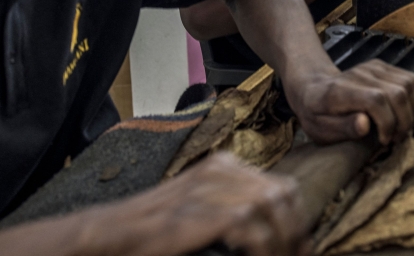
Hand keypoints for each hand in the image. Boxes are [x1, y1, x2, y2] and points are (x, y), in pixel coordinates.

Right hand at [82, 152, 309, 255]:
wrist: (113, 234)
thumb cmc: (153, 230)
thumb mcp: (198, 209)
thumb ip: (231, 210)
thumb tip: (272, 233)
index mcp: (223, 166)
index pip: (280, 185)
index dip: (296, 218)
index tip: (300, 247)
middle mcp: (222, 169)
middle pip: (283, 194)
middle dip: (296, 230)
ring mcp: (212, 187)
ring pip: (274, 209)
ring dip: (283, 242)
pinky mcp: (205, 211)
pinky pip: (254, 230)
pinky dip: (265, 251)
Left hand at [283, 59, 413, 145]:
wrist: (313, 87)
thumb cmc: (316, 114)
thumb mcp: (320, 129)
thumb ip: (342, 127)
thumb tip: (365, 125)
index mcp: (339, 91)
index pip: (376, 99)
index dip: (387, 123)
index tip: (383, 140)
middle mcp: (359, 74)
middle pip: (398, 92)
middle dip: (404, 121)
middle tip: (395, 138)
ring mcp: (372, 67)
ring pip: (410, 84)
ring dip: (412, 110)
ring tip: (399, 127)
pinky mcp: (382, 66)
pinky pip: (411, 80)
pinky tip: (402, 113)